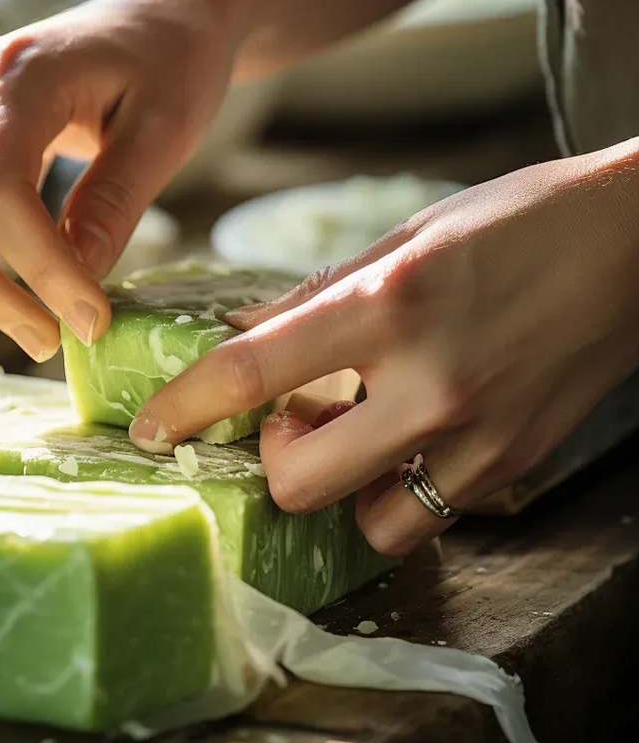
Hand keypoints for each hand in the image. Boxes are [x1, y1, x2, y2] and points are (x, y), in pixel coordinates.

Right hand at [0, 0, 237, 360]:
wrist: (173, 12)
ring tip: (38, 325)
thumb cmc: (179, 58)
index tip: (90, 321)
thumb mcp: (167, 131)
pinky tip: (26, 288)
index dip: (36, 267)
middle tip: (47, 341)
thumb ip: (114, 204)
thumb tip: (75, 290)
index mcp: (20, 75)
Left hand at [128, 144, 638, 553]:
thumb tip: (246, 331)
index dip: (184, 408)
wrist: (636, 243)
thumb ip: (321, 292)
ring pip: (367, 524)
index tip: (152, 429)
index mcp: (390, 304)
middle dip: (272, 460)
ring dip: (342, 487)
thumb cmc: (519, 219)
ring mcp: (479, 436)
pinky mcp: (515, 464)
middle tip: (288, 419)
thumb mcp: (408, 234)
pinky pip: (431, 511)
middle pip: (298, 482)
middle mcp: (430, 382)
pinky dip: (403, 487)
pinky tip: (412, 435)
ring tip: (358, 432)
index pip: (251, 373)